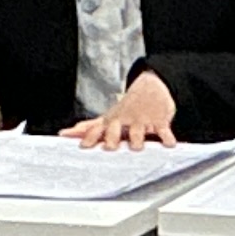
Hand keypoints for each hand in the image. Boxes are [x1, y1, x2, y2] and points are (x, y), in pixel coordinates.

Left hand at [67, 73, 182, 148]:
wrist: (151, 87)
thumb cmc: (127, 108)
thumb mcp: (108, 117)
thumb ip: (89, 127)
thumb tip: (65, 133)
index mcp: (112, 121)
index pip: (98, 130)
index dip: (90, 138)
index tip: (83, 147)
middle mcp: (125, 121)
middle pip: (116, 129)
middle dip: (112, 138)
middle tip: (109, 148)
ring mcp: (142, 121)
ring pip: (139, 130)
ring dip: (137, 137)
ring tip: (136, 147)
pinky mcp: (159, 121)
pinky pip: (163, 130)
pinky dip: (166, 137)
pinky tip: (168, 144)